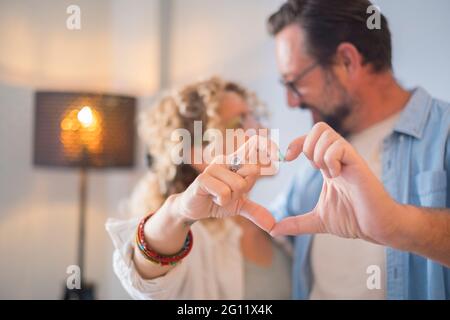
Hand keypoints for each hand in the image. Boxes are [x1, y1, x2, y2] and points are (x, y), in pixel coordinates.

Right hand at [175, 135, 279, 231]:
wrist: (193, 209)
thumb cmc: (216, 200)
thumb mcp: (239, 205)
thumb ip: (255, 211)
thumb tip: (273, 225)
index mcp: (236, 161)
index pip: (255, 144)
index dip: (268, 146)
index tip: (282, 157)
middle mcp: (226, 159)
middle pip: (252, 171)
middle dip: (245, 189)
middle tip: (231, 193)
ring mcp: (214, 167)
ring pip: (239, 185)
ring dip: (231, 198)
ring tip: (219, 196)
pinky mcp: (203, 178)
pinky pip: (224, 192)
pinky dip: (221, 201)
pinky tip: (212, 198)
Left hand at [270, 122, 400, 243]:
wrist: (377, 228)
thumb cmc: (353, 220)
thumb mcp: (317, 221)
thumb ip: (295, 223)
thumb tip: (273, 230)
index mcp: (328, 166)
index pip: (310, 139)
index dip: (295, 144)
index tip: (287, 160)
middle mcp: (338, 159)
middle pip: (319, 128)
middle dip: (306, 144)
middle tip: (311, 167)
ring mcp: (348, 159)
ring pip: (327, 134)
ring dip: (318, 153)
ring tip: (326, 174)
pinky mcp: (358, 164)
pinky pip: (339, 146)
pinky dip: (331, 159)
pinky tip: (335, 176)